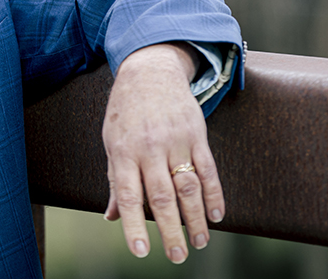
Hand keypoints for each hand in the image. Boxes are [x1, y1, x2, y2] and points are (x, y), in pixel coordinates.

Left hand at [101, 43, 223, 263]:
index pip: (128, 195)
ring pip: (187, 186)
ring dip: (195, 218)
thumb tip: (112, 216)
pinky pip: (208, 169)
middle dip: (170, 230)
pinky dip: (214, 194)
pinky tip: (216, 215)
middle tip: (177, 256)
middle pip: (161, 196)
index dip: (133, 224)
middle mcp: (149, 148)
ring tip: (199, 243)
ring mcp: (175, 141)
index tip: (141, 251)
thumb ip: (114, 180)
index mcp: (123, 152)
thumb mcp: (112, 142)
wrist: (149, 71)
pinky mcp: (196, 135)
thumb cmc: (125, 112)